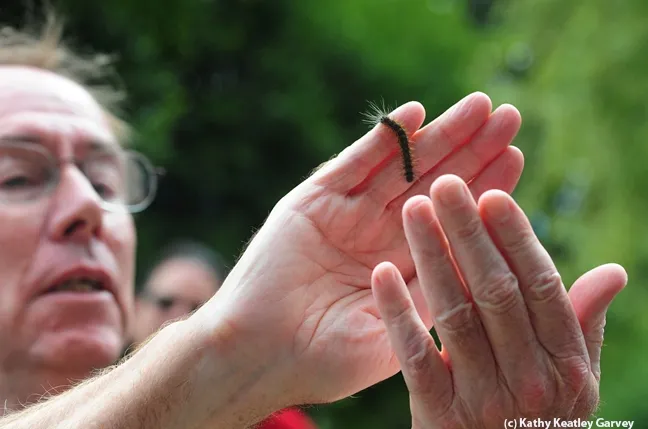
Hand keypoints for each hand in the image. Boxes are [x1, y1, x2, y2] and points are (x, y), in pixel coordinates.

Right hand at [200, 92, 523, 406]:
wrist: (259, 356)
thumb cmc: (326, 359)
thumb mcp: (398, 333)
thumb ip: (434, 297)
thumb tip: (486, 260)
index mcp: (401, 267)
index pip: (452, 220)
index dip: (485, 189)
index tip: (517, 158)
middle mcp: (378, 235)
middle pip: (433, 184)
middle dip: (472, 151)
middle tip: (508, 117)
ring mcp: (346, 215)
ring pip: (401, 167)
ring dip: (439, 135)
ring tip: (478, 107)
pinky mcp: (314, 201)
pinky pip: (354, 163)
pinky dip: (384, 139)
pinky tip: (416, 114)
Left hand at [371, 175, 626, 427]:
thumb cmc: (540, 417)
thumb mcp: (573, 379)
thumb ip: (583, 324)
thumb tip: (614, 272)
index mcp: (565, 362)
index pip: (540, 286)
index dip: (515, 238)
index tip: (491, 194)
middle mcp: (528, 378)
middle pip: (495, 291)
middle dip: (467, 233)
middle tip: (444, 184)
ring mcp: (482, 397)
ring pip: (455, 314)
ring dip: (432, 257)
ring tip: (413, 210)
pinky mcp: (438, 414)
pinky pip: (415, 356)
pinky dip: (398, 313)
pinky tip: (382, 272)